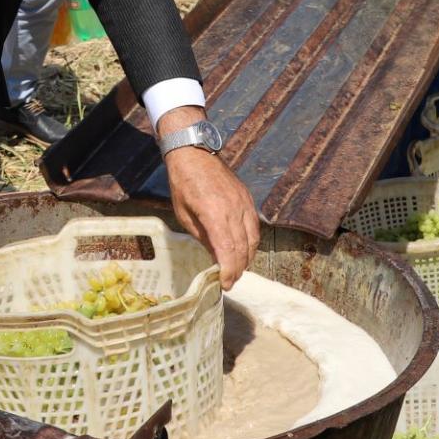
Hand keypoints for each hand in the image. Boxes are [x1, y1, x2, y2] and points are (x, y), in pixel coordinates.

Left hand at [157, 108, 257, 287]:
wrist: (194, 153)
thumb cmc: (183, 184)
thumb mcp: (185, 215)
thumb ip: (203, 238)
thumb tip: (216, 259)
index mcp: (214, 214)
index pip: (228, 251)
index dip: (228, 271)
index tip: (225, 285)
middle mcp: (234, 209)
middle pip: (243, 249)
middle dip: (238, 269)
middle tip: (229, 282)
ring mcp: (244, 203)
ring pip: (253, 239)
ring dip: (247, 258)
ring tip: (236, 270)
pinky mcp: (248, 199)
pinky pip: (255, 226)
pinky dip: (251, 242)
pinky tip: (243, 251)